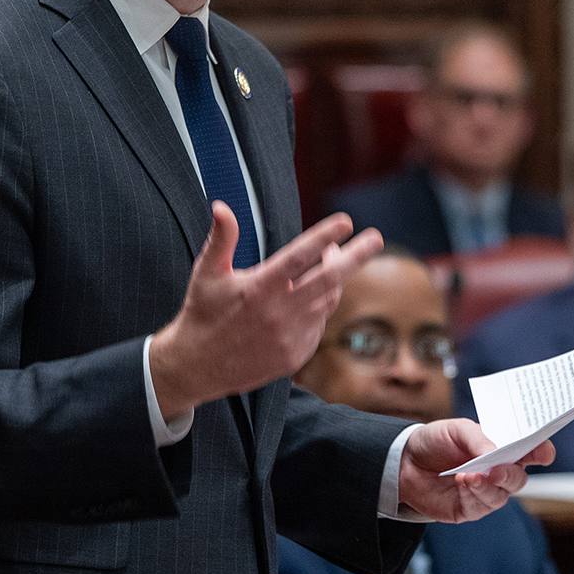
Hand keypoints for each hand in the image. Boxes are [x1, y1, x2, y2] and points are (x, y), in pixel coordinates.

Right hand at [149, 206, 379, 417]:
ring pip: (327, 301)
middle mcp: (279, 313)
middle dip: (356, 256)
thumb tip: (222, 206)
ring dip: (335, 279)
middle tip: (375, 238)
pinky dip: (320, 307)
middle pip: (330, 279)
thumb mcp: (207, 274)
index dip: (324, 237)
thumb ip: (220, 239)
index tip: (345, 222)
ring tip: (332, 261)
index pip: (299, 256)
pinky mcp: (295, 356)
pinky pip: (319, 325)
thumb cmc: (203, 314)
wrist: (198, 367)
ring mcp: (290, 337)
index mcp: (259, 288)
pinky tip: (310, 298)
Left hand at [395, 417, 552, 521]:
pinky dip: (472, 495)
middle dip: (510, 475)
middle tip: (496, 470)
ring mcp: (485, 493)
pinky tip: (461, 483)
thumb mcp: (457, 430)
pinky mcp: (469, 509)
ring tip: (469, 476)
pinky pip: (479, 507)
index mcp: (502, 449)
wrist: (404, 462)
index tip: (544, 454)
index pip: (531, 452)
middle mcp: (498, 472)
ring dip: (486, 487)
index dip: (541, 452)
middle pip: (519, 479)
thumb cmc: (435, 442)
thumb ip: (479, 439)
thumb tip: (496, 455)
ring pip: (500, 496)